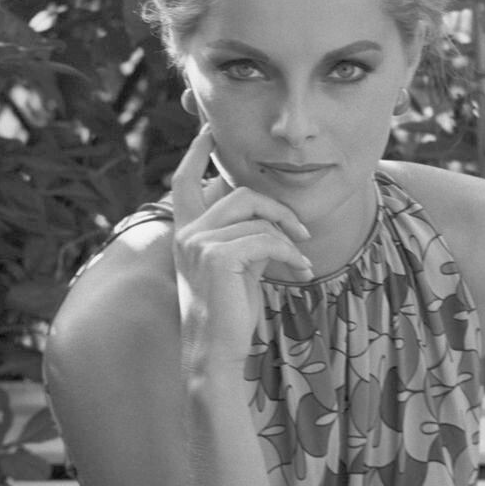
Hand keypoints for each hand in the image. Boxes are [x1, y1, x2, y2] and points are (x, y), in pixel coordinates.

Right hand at [170, 125, 313, 366]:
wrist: (217, 353)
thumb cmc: (231, 313)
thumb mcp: (238, 267)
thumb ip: (245, 237)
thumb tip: (273, 219)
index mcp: (187, 233)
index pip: (183, 183)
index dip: (194, 154)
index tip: (207, 132)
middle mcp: (186, 233)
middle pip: (239, 193)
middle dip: (277, 208)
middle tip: (300, 232)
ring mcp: (197, 243)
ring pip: (256, 216)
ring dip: (287, 237)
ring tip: (301, 261)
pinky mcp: (215, 256)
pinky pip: (265, 238)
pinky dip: (289, 253)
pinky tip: (299, 270)